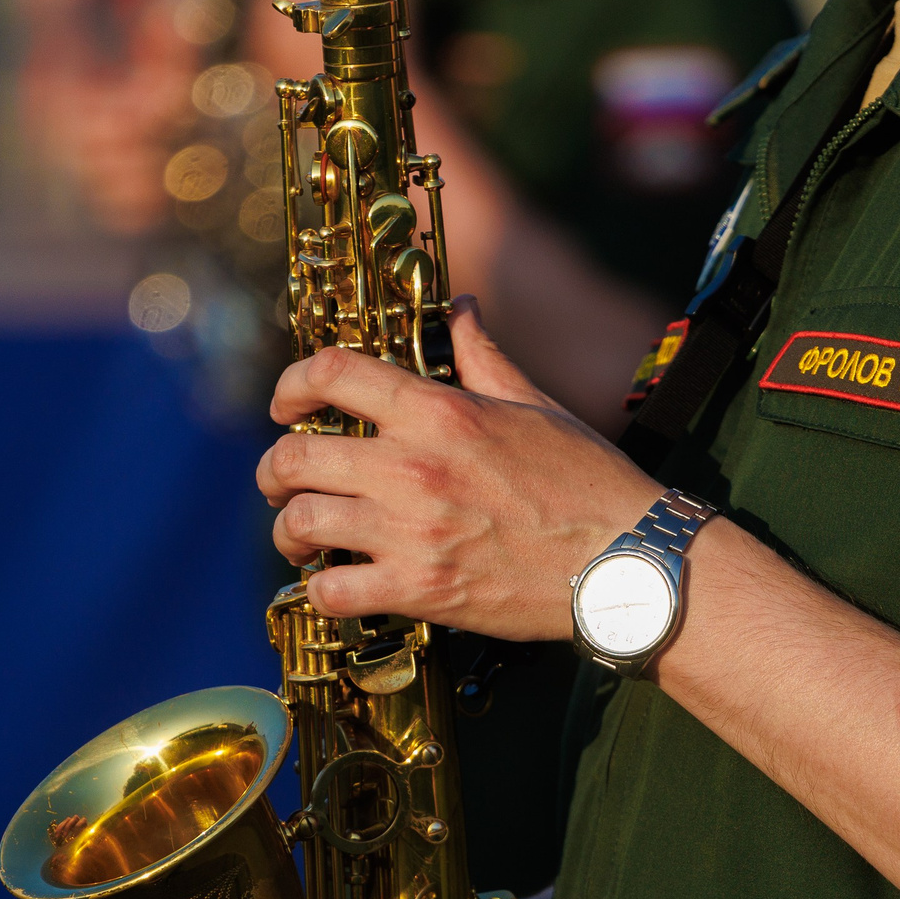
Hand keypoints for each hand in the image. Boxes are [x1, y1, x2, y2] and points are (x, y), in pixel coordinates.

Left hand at [257, 296, 661, 637]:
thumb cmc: (586, 481)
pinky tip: (332, 582)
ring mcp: (412, 532)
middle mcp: (414, 466)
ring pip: (301, 522)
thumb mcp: (534, 404)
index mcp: (440, 411)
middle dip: (276, 469)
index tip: (286, 405)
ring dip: (289, 529)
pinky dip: (320, 588)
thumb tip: (460, 308)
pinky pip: (331, 590)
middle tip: (281, 481)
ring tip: (300, 534)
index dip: (291, 384)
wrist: (623, 562)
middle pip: (297, 456)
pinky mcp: (420, 590)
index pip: (332, 373)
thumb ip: (482, 355)